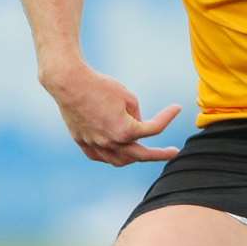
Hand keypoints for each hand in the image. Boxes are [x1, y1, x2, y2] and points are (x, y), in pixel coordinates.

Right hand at [41, 64, 181, 166]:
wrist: (69, 84)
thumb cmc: (100, 87)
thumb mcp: (128, 97)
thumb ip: (137, 117)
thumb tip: (138, 127)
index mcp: (125, 131)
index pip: (154, 129)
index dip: (168, 117)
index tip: (177, 107)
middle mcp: (111, 143)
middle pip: (141, 155)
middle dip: (159, 155)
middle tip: (173, 152)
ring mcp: (95, 145)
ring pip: (120, 160)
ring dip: (135, 157)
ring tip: (144, 151)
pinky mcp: (83, 143)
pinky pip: (102, 156)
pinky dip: (113, 155)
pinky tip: (119, 150)